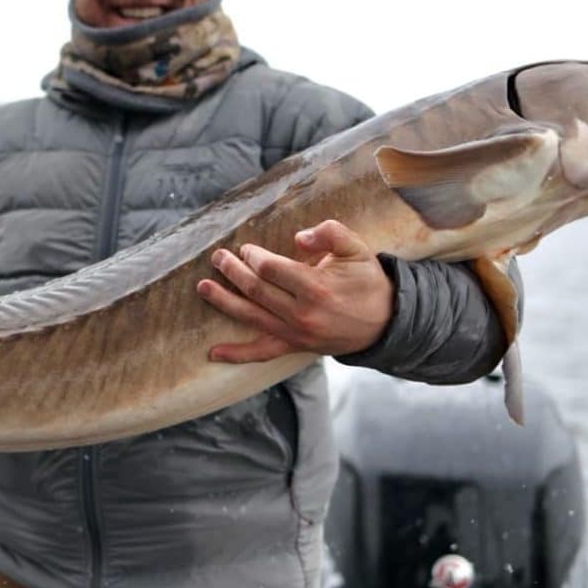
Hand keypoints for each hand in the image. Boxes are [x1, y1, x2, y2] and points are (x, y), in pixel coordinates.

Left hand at [196, 220, 393, 362]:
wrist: (385, 322)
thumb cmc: (367, 282)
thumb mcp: (357, 249)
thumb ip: (330, 233)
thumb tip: (299, 237)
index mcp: (316, 287)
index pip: (270, 269)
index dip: (253, 256)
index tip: (248, 248)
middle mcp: (301, 313)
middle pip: (255, 290)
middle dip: (232, 271)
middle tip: (218, 257)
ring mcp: (295, 334)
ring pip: (250, 316)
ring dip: (223, 301)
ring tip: (202, 287)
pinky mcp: (294, 347)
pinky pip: (261, 353)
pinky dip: (236, 354)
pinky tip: (213, 353)